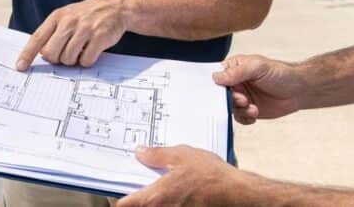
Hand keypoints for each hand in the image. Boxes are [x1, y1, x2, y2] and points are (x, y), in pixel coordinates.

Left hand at [15, 0, 130, 69]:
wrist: (117, 7)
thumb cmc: (88, 15)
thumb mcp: (68, 16)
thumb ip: (53, 33)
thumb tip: (41, 55)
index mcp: (58, 16)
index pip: (37, 38)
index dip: (27, 54)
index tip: (20, 67)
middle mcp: (70, 21)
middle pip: (51, 54)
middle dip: (57, 60)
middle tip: (66, 55)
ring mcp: (85, 29)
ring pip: (68, 59)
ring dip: (74, 61)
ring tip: (81, 50)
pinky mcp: (99, 37)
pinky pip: (86, 61)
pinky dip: (87, 61)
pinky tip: (92, 51)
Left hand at [119, 145, 248, 206]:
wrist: (237, 194)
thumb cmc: (211, 175)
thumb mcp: (182, 155)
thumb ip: (157, 155)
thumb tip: (139, 152)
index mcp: (155, 197)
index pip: (123, 204)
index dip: (116, 196)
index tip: (116, 188)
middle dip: (134, 200)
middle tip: (137, 186)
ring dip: (150, 201)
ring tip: (157, 188)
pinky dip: (165, 203)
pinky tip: (172, 193)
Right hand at [212, 54, 302, 124]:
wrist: (298, 90)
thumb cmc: (280, 73)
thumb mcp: (258, 67)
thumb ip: (237, 72)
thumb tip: (216, 77)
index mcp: (234, 68)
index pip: (217, 76)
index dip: (216, 85)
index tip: (222, 91)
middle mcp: (236, 83)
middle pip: (221, 95)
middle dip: (231, 100)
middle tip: (243, 99)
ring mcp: (242, 97)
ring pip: (230, 108)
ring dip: (240, 110)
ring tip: (253, 107)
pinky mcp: (248, 110)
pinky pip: (239, 118)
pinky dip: (245, 118)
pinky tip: (255, 113)